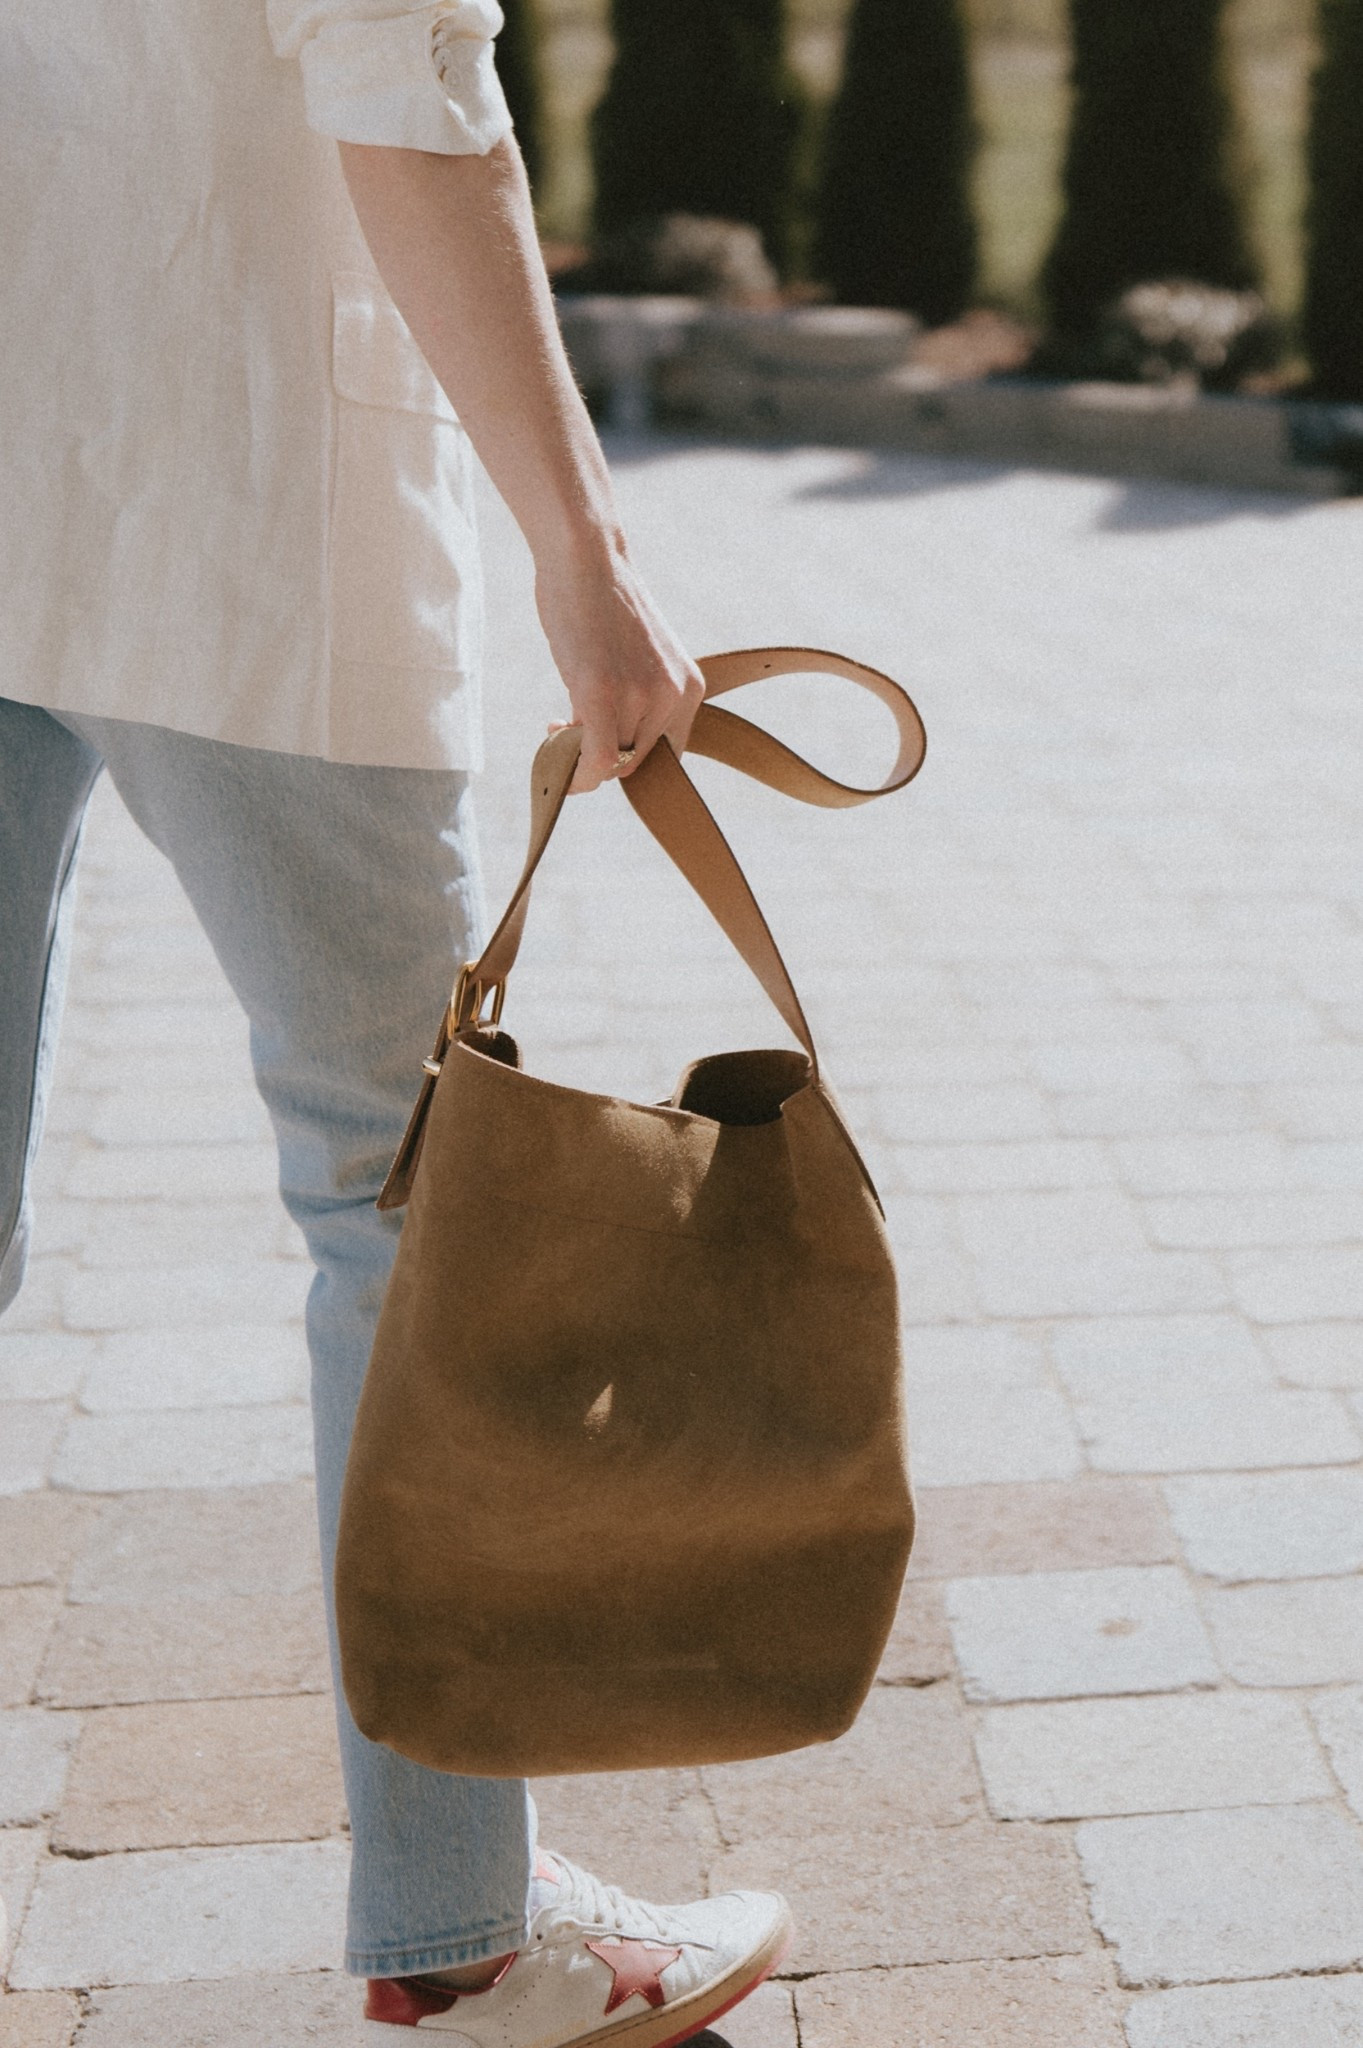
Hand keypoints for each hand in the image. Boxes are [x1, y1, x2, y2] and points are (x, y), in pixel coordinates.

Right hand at [535, 542, 703, 793]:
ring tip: (558, 722)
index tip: (598, 745)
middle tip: (567, 731)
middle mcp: (672, 694)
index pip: (666, 755)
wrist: (586, 556)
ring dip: (577, 751)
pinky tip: (553, 739)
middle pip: (636, 762)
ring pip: (611, 761)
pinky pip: (597, 759)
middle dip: (600, 760)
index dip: (629, 760)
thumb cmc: (602, 603)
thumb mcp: (638, 659)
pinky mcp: (602, 691)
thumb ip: (637, 701)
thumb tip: (607, 751)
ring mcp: (639, 694)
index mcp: (687, 687)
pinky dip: (577, 771)